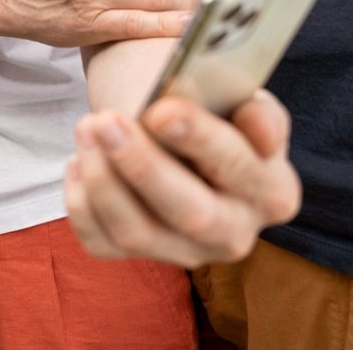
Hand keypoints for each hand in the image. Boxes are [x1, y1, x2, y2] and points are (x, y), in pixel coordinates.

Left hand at [62, 90, 301, 266]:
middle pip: (191, 214)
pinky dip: (81, 204)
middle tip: (107, 121)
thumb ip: (255, 110)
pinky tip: (79, 161)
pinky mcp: (144, 255)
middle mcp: (236, 233)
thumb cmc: (217, 109)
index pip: (240, 168)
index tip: (161, 110)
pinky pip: (102, 243)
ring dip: (103, 180)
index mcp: (273, 191)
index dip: (201, 139)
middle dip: (144, 166)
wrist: (182, 129)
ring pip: (137, 233)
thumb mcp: (242, 98)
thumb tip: (259, 126)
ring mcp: (187, 251)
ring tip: (87, 127)